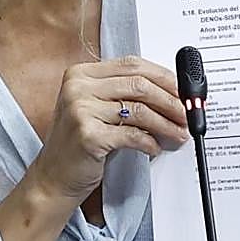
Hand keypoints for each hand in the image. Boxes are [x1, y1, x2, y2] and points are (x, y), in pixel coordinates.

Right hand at [29, 56, 188, 204]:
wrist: (53, 176)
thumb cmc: (78, 142)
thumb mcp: (96, 108)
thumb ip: (123, 93)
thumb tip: (170, 91)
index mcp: (81, 74)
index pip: (131, 64)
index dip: (162, 76)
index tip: (181, 90)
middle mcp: (78, 87)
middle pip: (139, 85)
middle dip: (170, 100)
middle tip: (186, 113)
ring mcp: (80, 110)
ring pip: (140, 110)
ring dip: (166, 124)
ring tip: (178, 133)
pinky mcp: (88, 135)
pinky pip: (132, 135)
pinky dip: (150, 142)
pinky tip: (155, 147)